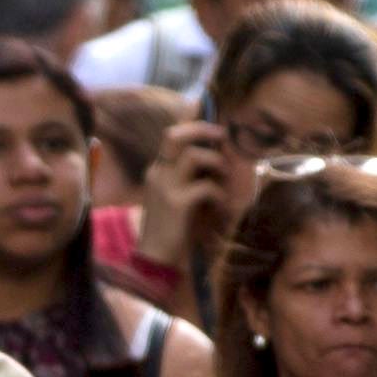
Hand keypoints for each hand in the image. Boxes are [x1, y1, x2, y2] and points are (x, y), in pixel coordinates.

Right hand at [135, 116, 228, 280]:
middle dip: (203, 130)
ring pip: (194, 156)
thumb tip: (217, 157)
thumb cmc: (171, 228)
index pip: (172, 134)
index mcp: (158, 170)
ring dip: (216, 164)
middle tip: (222, 137)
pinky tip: (220, 208)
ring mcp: (166, 188)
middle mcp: (158, 173)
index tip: (212, 117)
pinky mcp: (177, 204)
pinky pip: (206, 187)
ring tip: (222, 180)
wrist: (154, 259)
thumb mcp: (176, 196)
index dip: (193, 121)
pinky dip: (219, 195)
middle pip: (176, 135)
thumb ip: (189, 177)